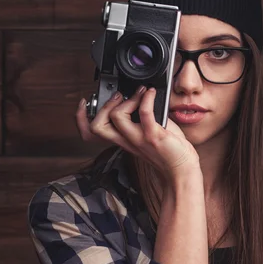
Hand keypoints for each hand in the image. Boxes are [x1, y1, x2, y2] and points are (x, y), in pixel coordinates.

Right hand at [75, 86, 200, 180]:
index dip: (80, 118)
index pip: (90, 133)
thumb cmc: (168, 152)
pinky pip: (145, 113)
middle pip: (96, 126)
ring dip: (127, 100)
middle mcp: (126, 141)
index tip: (84, 103)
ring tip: (139, 94)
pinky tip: (151, 94)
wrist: (182, 170)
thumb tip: (139, 96)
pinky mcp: (154, 136)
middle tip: (118, 97)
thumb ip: (139, 118)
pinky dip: (146, 99)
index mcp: (122, 140)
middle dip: (103, 106)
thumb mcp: (147, 134)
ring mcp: (139, 139)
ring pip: (116, 118)